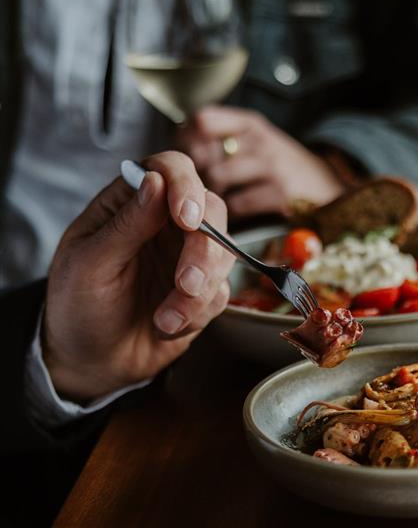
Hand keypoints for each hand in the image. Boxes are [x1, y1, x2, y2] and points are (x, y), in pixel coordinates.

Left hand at [43, 151, 234, 402]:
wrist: (91, 363)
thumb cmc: (77, 307)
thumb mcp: (89, 265)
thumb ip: (126, 224)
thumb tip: (155, 180)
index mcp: (131, 203)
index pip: (170, 170)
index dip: (185, 186)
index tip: (186, 218)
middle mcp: (166, 223)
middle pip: (210, 210)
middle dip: (203, 250)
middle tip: (186, 284)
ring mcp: (188, 255)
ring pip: (223, 253)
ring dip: (200, 291)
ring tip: (166, 318)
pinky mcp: (205, 289)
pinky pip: (222, 291)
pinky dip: (199, 312)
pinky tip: (167, 326)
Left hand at [176, 106, 343, 218]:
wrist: (330, 191)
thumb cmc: (282, 171)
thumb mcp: (256, 143)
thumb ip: (220, 140)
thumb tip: (178, 148)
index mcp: (250, 124)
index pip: (201, 120)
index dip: (186, 143)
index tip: (187, 163)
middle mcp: (261, 139)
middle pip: (202, 154)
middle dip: (195, 177)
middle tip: (197, 192)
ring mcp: (272, 164)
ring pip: (216, 179)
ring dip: (210, 198)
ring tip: (216, 206)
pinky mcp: (281, 193)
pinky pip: (237, 205)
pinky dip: (231, 215)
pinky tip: (237, 217)